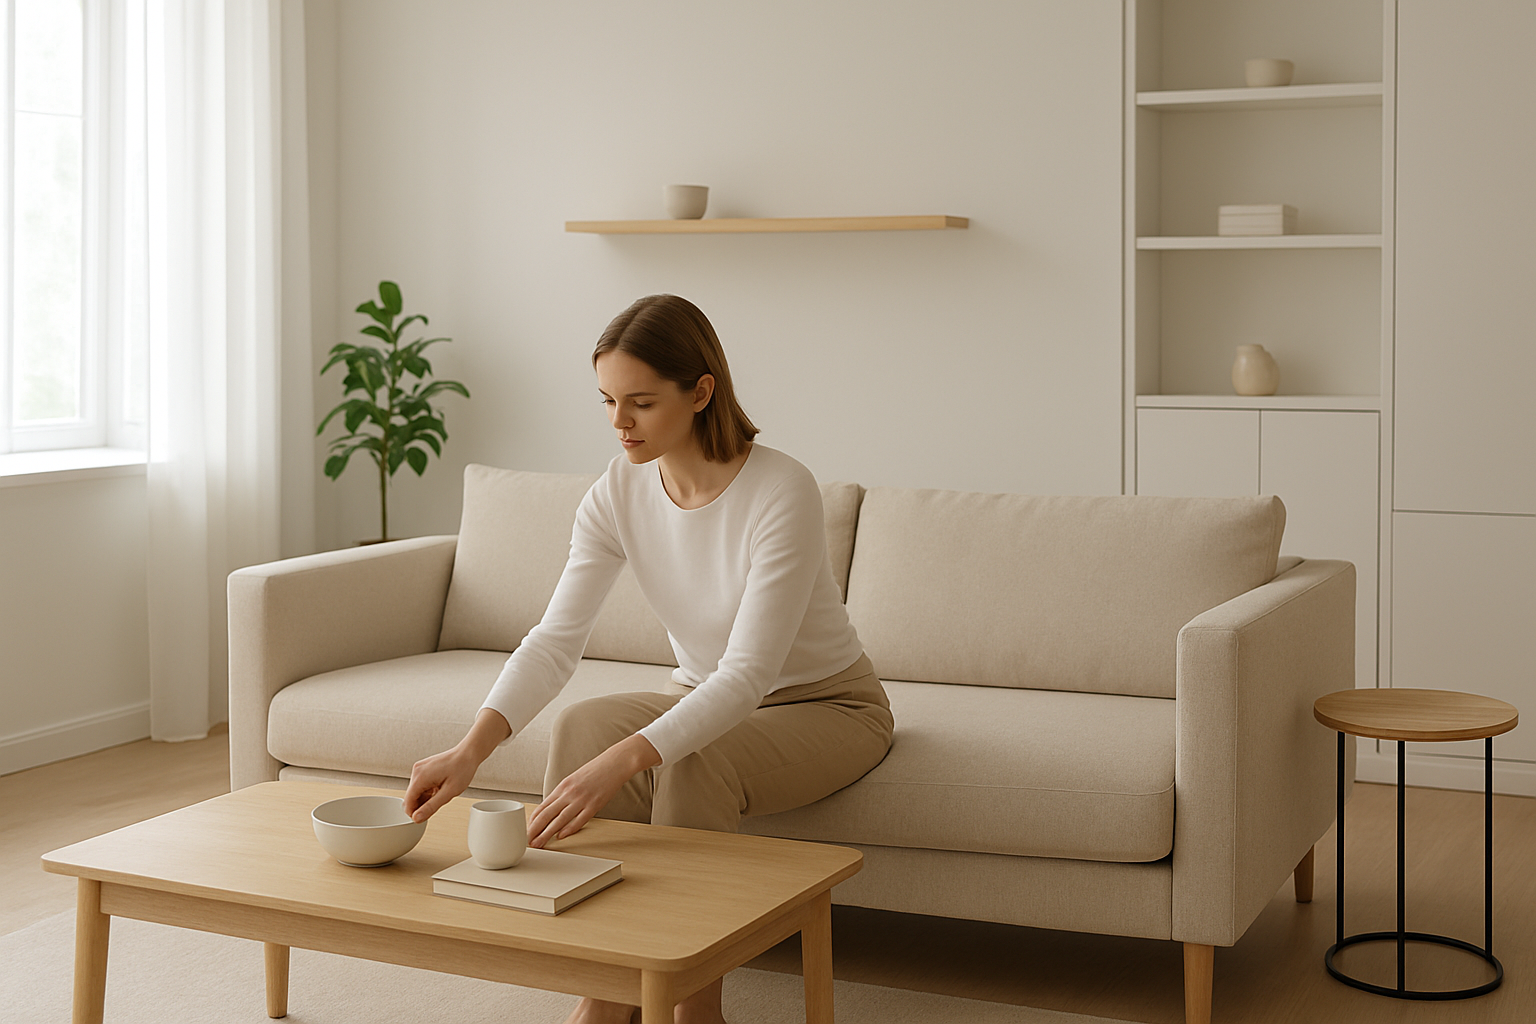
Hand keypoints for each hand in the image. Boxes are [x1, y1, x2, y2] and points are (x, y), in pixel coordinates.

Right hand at [404, 745, 479, 822]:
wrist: (468, 754)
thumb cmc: (462, 769)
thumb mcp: (449, 792)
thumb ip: (431, 807)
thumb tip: (416, 818)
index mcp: (420, 777)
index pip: (407, 803)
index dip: (415, 814)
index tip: (427, 817)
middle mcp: (417, 771)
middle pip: (411, 797)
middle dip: (422, 805)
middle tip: (440, 803)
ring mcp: (420, 768)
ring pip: (416, 792)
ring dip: (426, 798)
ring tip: (442, 794)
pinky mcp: (424, 768)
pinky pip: (421, 785)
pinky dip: (429, 791)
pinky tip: (440, 789)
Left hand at [528, 734, 660, 847]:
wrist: (615, 762)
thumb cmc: (596, 770)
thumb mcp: (574, 779)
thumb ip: (564, 794)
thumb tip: (553, 809)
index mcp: (563, 786)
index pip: (542, 806)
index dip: (533, 821)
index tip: (528, 831)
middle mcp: (569, 793)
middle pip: (547, 815)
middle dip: (535, 830)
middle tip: (527, 841)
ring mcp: (581, 799)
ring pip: (559, 820)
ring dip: (547, 834)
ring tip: (539, 844)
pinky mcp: (595, 804)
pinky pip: (579, 820)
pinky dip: (569, 830)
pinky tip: (561, 836)